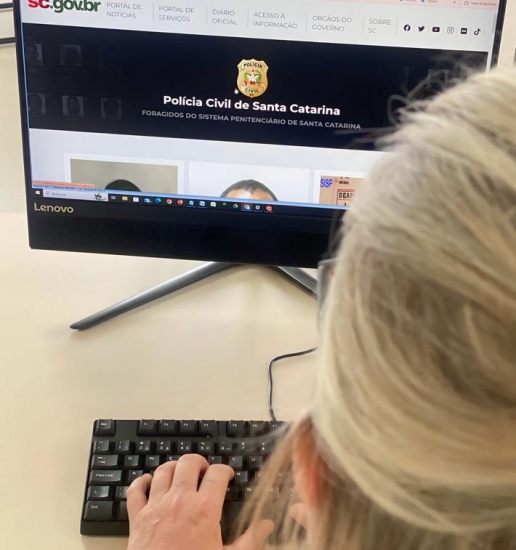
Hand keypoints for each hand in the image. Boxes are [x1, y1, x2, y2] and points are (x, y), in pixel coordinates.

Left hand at [127, 454, 273, 549]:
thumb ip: (250, 540)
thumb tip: (267, 525)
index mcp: (204, 510)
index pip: (217, 473)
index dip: (225, 469)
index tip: (227, 475)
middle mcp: (180, 501)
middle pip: (188, 463)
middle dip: (199, 462)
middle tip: (204, 470)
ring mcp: (156, 507)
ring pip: (163, 471)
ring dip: (173, 467)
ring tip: (180, 472)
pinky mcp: (138, 518)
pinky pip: (135, 490)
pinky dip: (141, 482)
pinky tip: (148, 482)